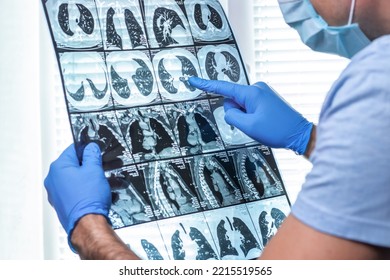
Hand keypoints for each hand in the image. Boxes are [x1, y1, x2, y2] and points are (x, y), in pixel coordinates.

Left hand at [44, 143, 110, 248]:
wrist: (87, 224)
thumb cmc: (88, 199)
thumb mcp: (95, 169)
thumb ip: (92, 154)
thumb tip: (91, 148)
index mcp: (58, 167)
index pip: (73, 149)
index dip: (88, 149)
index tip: (97, 152)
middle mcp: (53, 180)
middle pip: (75, 166)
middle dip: (91, 167)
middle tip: (103, 168)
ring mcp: (56, 194)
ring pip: (77, 180)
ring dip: (91, 180)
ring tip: (104, 183)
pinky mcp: (63, 205)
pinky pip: (76, 192)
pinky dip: (87, 191)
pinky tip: (98, 194)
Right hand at [189, 77, 312, 154]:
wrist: (300, 134)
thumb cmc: (277, 130)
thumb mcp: (249, 126)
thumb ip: (232, 116)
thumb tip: (229, 109)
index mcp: (251, 93)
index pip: (223, 88)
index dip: (206, 85)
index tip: (193, 80)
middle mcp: (257, 88)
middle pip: (233, 100)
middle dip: (237, 113)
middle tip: (253, 124)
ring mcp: (263, 92)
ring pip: (241, 104)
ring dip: (245, 115)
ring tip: (261, 124)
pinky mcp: (267, 98)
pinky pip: (250, 105)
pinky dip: (251, 115)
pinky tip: (263, 122)